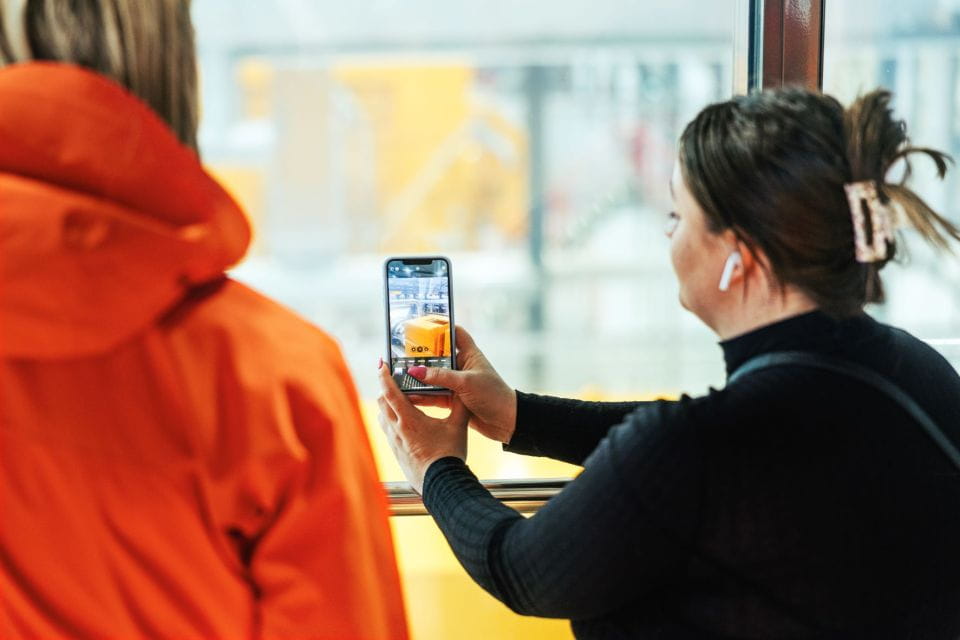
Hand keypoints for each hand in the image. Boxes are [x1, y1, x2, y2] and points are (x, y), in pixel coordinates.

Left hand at [377, 360, 467, 493]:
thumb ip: (459, 405)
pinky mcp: (395, 452)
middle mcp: (397, 429)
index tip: (381, 364)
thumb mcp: (458, 426)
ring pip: (382, 417)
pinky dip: (390, 420)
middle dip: (385, 389)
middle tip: (392, 379)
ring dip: (386, 405)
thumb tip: (463, 391)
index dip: (384, 376)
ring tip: (396, 400)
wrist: (441, 484)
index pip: (391, 392)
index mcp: (409, 419)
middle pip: (382, 402)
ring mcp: (394, 442)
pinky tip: (401, 422)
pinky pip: (387, 430)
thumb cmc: (448, 455)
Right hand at [407, 326, 516, 443]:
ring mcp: (457, 383)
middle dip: (421, 356)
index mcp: (470, 355)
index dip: (441, 326)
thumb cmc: (493, 395)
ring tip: (399, 374)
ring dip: (419, 378)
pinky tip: (406, 395)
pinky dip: (422, 395)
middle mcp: (462, 367)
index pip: (455, 333)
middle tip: (401, 353)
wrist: (506, 422)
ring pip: (433, 377)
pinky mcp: (453, 400)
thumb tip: (416, 371)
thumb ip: (440, 376)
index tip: (422, 323)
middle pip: (438, 356)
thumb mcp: (466, 383)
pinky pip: (433, 395)